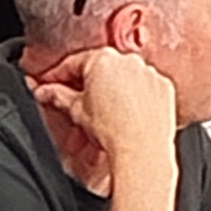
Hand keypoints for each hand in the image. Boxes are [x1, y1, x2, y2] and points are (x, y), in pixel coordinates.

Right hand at [29, 42, 177, 181]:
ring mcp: (148, 72)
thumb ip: (59, 96)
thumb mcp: (77, 111)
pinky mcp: (164, 86)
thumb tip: (46, 91)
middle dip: (87, 82)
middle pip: (100, 67)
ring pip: (125, 76)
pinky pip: (145, 86)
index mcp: (102, 60)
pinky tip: (127, 113)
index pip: (74, 63)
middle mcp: (128, 61)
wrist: (143, 150)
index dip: (59, 75)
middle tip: (76, 100)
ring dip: (113, 88)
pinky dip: (136, 95)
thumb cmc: (113, 131)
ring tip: (104, 111)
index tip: (52, 84)